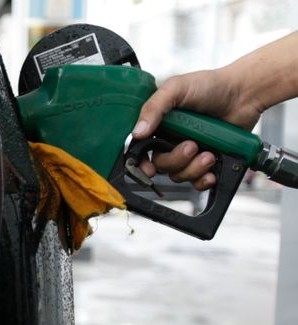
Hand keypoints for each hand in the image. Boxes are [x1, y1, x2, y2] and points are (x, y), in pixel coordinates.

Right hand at [132, 68, 263, 190]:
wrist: (245, 93)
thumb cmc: (212, 85)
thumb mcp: (176, 88)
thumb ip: (153, 108)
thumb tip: (137, 133)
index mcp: (159, 125)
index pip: (141, 150)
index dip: (140, 163)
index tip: (148, 168)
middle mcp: (171, 140)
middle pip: (161, 165)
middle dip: (176, 160)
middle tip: (191, 146)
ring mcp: (190, 153)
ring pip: (179, 175)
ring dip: (193, 169)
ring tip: (209, 154)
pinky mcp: (207, 161)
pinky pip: (197, 181)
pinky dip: (203, 180)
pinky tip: (211, 171)